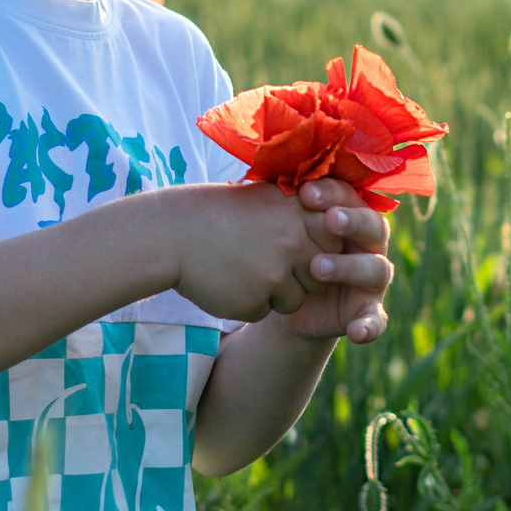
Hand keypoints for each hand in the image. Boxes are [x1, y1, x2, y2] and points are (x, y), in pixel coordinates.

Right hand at [165, 183, 334, 321]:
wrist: (174, 235)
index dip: (316, 248)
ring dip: (275, 293)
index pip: (333, 242)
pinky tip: (229, 282)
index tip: (293, 243)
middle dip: (299, 276)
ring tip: (245, 269)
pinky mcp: (256, 302)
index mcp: (299, 213)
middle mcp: (294, 242)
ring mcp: (276, 274)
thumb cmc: (220, 214)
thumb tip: (335, 221)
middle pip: (320, 276)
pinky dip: (249, 304)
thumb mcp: (266, 199)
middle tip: (266, 260)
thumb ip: (301, 211)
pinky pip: (265, 312)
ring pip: (296, 299)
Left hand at [279, 179, 396, 343]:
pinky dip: (369, 326)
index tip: (306, 194)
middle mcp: (370, 244)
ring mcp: (373, 278)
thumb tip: (266, 178)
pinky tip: (357, 333)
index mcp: (351, 216)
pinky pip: (376, 319)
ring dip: (349, 267)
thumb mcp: (287, 232)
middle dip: (352, 222)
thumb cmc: (289, 254)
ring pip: (375, 269)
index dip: (332, 193)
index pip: (350, 197)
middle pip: (373, 226)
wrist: (291, 302)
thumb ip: (288, 208)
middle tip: (329, 221)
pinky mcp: (369, 311)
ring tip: (317, 268)